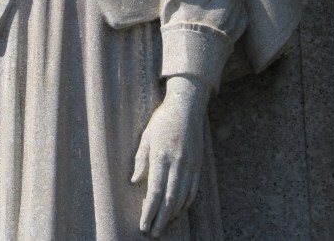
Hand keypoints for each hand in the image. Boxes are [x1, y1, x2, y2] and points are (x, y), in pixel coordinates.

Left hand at [131, 76, 208, 236]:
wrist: (187, 106)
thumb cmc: (163, 120)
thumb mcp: (146, 136)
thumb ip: (141, 159)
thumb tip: (135, 181)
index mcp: (161, 155)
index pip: (155, 191)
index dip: (150, 211)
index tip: (143, 225)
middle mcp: (177, 163)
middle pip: (170, 200)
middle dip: (161, 219)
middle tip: (153, 233)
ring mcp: (190, 164)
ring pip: (183, 198)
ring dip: (173, 215)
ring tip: (164, 226)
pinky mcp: (198, 164)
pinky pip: (193, 190)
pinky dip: (185, 204)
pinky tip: (178, 211)